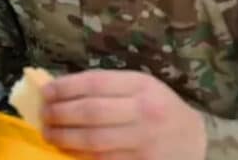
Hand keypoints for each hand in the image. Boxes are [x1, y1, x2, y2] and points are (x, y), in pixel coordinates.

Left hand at [41, 70, 206, 159]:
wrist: (193, 140)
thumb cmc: (158, 107)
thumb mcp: (139, 86)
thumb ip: (105, 86)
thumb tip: (59, 88)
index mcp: (142, 86)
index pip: (94, 84)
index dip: (64, 88)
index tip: (45, 92)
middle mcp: (144, 113)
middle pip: (91, 113)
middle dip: (59, 114)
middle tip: (43, 115)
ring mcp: (144, 143)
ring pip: (94, 142)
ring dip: (64, 138)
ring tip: (49, 133)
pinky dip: (80, 156)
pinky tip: (67, 151)